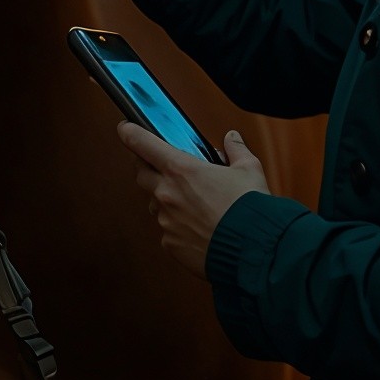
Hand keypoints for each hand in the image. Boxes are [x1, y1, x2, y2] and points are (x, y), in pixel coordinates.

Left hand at [118, 123, 268, 275]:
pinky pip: (167, 230)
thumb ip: (236, 150)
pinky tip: (199, 227)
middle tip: (164, 166)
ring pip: (155, 204)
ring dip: (165, 199)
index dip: (130, 132)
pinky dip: (178, 226)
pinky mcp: (170, 244)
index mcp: (180, 169)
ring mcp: (165, 221)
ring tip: (191, 202)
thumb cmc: (250, 208)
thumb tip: (232, 138)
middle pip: (141, 173)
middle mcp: (166, 194)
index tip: (126, 128)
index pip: (141, 143)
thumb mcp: (248, 169)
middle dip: (148, 166)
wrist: (253, 250)